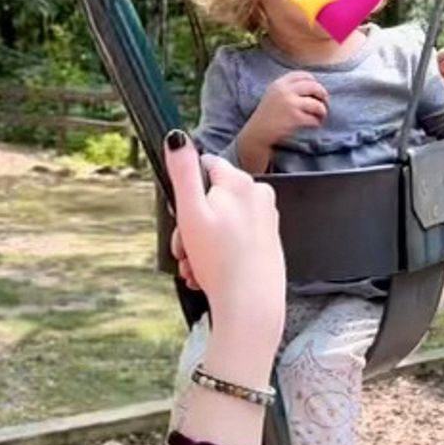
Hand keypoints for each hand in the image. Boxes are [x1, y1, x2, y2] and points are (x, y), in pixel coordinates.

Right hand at [164, 134, 285, 350]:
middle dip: (191, 228)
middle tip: (186, 252)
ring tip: (197, 269)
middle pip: (210, 200)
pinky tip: (210, 275)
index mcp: (241, 182)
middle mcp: (258, 196)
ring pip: (220, 224)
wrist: (249, 307)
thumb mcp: (191, 211)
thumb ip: (182, 171)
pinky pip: (234, 241)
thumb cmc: (221, 261)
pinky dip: (218, 256)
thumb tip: (176, 137)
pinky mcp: (267, 243)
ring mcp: (265, 220)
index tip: (181, 218)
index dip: (186, 195)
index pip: (204, 168)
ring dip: (201, 247)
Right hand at [245, 71, 328, 151]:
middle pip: (314, 87)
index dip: (314, 81)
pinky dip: (316, 122)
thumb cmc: (267, 115)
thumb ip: (288, 88)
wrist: (257, 132)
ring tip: (320, 116)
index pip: (303, 75)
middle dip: (323, 95)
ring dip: (322, 111)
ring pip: (317, 104)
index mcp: (280, 84)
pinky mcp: (295, 118)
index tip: (316, 90)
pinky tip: (314, 125)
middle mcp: (285, 91)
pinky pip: (313, 119)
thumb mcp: (273, 94)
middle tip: (325, 103)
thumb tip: (312, 86)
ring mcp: (291, 104)